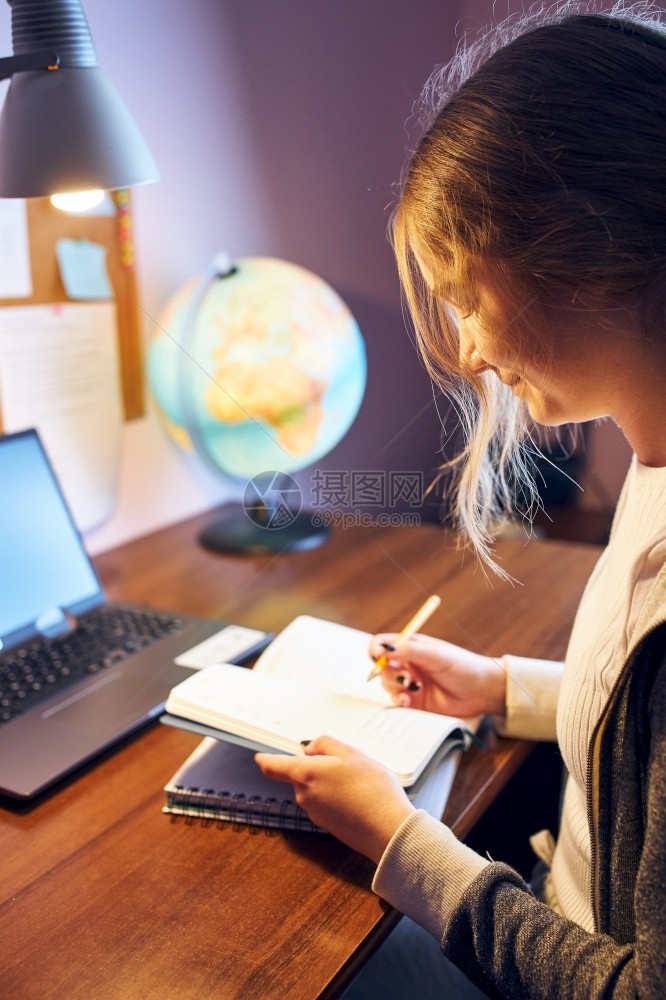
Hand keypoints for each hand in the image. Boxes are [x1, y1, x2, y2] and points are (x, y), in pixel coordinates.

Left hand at [255, 735, 414, 862]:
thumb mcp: (352, 754)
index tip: (259, 757)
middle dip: (318, 766)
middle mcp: (305, 796)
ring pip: (316, 788)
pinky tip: (360, 797)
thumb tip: (310, 750)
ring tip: (360, 782)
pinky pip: (327, 803)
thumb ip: (326, 744)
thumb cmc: (373, 791)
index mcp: (306, 775)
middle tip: (348, 763)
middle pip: (302, 774)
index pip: (274, 767)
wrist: (388, 830)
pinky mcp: (328, 825)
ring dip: (331, 781)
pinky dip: (338, 797)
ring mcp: (315, 813)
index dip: (266, 760)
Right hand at [370, 633, 505, 717]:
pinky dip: (398, 701)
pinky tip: (408, 700)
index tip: (378, 657)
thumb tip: (383, 649)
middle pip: (381, 666)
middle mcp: (408, 664)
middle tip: (404, 675)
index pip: (382, 644)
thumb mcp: (436, 654)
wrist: (482, 692)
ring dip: (395, 686)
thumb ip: (409, 650)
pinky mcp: (414, 702)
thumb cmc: (463, 666)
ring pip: (387, 684)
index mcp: (411, 646)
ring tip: (413, 687)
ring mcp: (410, 683)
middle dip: (387, 671)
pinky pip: (396, 702)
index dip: (376, 650)